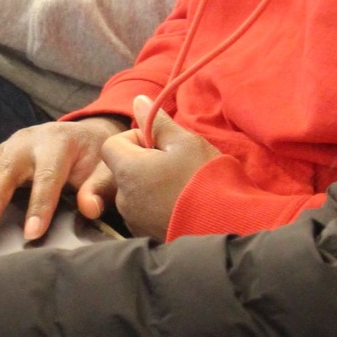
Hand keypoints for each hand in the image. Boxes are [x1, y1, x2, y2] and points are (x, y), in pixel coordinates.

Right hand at [0, 117, 127, 238]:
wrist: (86, 133)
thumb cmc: (94, 157)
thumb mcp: (105, 169)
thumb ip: (100, 187)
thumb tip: (90, 208)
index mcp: (58, 143)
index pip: (47, 177)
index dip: (40, 206)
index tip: (32, 234)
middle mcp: (28, 141)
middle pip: (6, 169)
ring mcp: (8, 146)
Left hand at [100, 96, 220, 241]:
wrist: (225, 225)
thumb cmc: (203, 179)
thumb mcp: (185, 142)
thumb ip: (158, 121)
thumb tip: (138, 100)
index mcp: (128, 170)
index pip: (111, 144)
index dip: (134, 138)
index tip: (159, 144)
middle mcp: (123, 198)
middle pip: (123, 170)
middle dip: (144, 163)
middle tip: (176, 165)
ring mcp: (134, 220)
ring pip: (134, 192)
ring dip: (151, 185)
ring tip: (182, 187)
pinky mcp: (146, 236)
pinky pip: (145, 213)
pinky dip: (158, 206)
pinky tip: (182, 205)